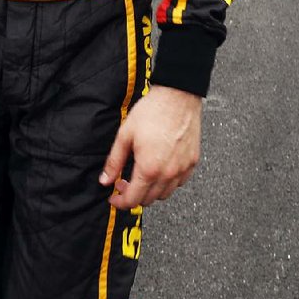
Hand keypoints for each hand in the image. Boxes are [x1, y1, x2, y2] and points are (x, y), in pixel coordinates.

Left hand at [99, 85, 201, 208]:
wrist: (178, 96)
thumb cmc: (152, 111)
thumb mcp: (125, 134)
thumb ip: (114, 161)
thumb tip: (105, 180)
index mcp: (149, 169)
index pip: (133, 200)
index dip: (120, 202)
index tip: (114, 197)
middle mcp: (168, 174)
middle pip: (149, 200)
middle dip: (134, 195)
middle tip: (125, 182)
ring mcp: (182, 169)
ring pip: (165, 194)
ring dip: (151, 191)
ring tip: (143, 175)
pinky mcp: (192, 162)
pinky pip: (179, 182)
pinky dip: (168, 182)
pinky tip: (161, 169)